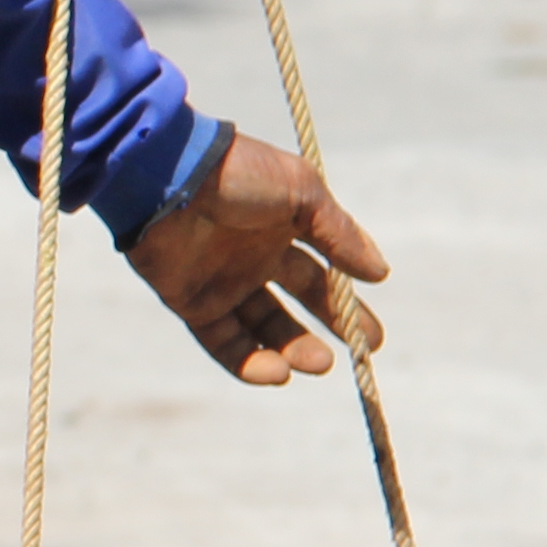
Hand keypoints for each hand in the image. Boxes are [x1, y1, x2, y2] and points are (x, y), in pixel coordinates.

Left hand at [125, 129, 385, 386]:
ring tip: (318, 363)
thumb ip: (340, 234)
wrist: (167, 177)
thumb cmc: (238, 174)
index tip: (372, 333)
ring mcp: (221, 281)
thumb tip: (379, 273)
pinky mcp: (190, 302)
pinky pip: (224, 342)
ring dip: (293, 349)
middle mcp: (254, 256)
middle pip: (300, 302)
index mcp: (282, 227)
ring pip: (264, 328)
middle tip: (361, 352)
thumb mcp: (302, 193)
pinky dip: (250, 362)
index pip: (322, 273)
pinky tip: (279, 372)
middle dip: (333, 326)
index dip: (347, 302)